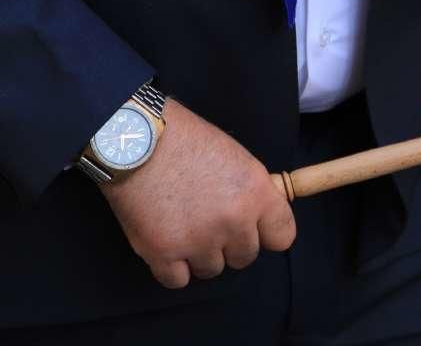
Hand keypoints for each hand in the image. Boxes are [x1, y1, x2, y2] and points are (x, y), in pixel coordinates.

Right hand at [99, 99, 295, 288]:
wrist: (136, 139)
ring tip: (184, 226)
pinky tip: (167, 243)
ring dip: (200, 255)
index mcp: (257, 194)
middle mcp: (234, 222)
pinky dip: (172, 267)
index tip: (255, 228)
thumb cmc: (187, 140)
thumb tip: (259, 218)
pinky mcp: (162, 253)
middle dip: (231, 243)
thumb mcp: (238, 159)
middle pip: (246, 256)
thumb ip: (253, 193)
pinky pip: (178, 280)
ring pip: (212, 269)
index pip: (283, 236)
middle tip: (210, 221)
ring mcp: (199, 240)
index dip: (268, 233)